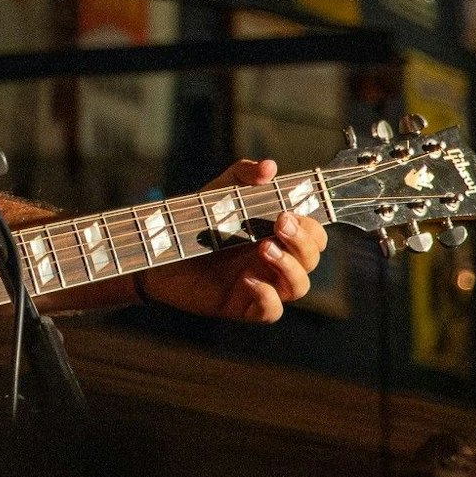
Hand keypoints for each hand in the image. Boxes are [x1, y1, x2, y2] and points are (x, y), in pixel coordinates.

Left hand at [138, 158, 328, 322]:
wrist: (160, 247)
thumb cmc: (196, 220)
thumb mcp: (220, 191)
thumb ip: (244, 174)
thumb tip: (269, 166)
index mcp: (278, 236)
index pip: (315, 235)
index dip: (311, 226)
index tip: (288, 212)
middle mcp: (276, 262)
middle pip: (312, 259)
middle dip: (303, 242)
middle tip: (279, 224)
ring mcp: (262, 284)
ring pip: (299, 286)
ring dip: (289, 267)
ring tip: (264, 247)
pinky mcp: (243, 305)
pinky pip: (272, 311)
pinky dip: (267, 297)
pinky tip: (247, 280)